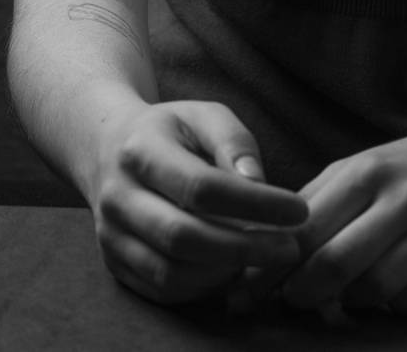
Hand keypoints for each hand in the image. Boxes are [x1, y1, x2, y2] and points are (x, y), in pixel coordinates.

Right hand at [92, 98, 309, 305]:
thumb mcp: (203, 115)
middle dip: (245, 248)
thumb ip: (233, 142)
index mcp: (140, 150)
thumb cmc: (171, 131)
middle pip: (183, 237)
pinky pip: (163, 290)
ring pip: (171, 272)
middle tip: (290, 247)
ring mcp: (111, 236)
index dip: (254, 203)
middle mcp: (118, 197)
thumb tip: (258, 183)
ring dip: (226, 271)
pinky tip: (233, 268)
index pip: (200, 186)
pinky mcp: (115, 265)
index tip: (297, 209)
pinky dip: (204, 286)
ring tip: (264, 256)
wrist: (108, 149)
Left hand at [229, 123, 406, 315]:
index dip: (271, 266)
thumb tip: (267, 245)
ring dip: (351, 304)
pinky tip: (392, 295)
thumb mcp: (366, 166)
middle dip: (303, 294)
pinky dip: (396, 306)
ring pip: (374, 289)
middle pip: (335, 263)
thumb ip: (321, 201)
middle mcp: (400, 197)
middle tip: (293, 304)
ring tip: (345, 299)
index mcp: (366, 170)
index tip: (246, 292)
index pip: (305, 227)